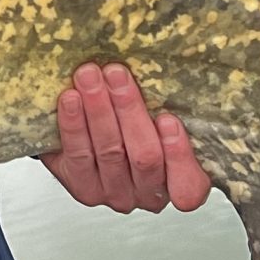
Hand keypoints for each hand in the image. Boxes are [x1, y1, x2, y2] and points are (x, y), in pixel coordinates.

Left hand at [42, 62, 212, 214]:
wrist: (95, 138)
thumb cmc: (139, 122)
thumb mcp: (162, 115)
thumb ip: (167, 105)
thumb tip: (165, 66)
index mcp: (180, 181)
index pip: (188, 184)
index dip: (178, 155)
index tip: (168, 119)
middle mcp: (149, 193)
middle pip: (144, 156)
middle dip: (128, 110)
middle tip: (116, 74)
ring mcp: (115, 192)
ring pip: (109, 152)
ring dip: (98, 110)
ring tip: (89, 76)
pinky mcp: (82, 186)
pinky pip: (77, 155)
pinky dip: (74, 124)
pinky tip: (70, 99)